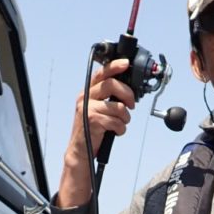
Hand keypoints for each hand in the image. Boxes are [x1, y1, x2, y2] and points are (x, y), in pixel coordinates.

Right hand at [56, 57, 134, 206]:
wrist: (81, 150)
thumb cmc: (93, 130)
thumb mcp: (98, 110)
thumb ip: (109, 98)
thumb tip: (128, 91)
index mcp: (88, 92)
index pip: (101, 73)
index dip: (114, 66)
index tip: (125, 63)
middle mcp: (86, 98)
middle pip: (111, 85)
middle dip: (127, 94)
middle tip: (132, 105)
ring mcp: (87, 109)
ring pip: (117, 106)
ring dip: (125, 117)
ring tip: (121, 123)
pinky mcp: (92, 121)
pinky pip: (116, 121)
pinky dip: (121, 129)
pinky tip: (116, 132)